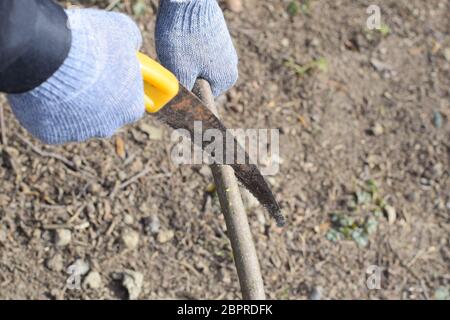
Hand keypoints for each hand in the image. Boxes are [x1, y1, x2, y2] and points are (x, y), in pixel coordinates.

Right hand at [8, 8, 144, 144]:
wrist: (50, 54)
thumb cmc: (93, 44)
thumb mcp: (122, 32)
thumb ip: (132, 42)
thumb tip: (132, 44)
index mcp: (132, 107)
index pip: (132, 104)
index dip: (122, 90)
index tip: (113, 76)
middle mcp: (110, 126)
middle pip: (105, 115)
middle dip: (96, 98)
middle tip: (82, 74)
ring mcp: (80, 132)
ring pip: (76, 119)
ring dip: (71, 104)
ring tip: (60, 78)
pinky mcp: (53, 134)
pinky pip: (51, 122)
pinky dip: (48, 109)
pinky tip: (44, 89)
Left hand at [155, 0, 238, 96]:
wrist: (188, 1)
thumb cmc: (184, 39)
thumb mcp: (180, 74)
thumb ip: (184, 95)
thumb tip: (183, 109)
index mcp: (226, 79)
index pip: (202, 98)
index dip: (186, 95)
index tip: (174, 88)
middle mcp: (230, 65)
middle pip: (201, 81)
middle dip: (186, 77)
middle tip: (173, 66)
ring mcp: (224, 48)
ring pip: (199, 65)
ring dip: (184, 63)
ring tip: (175, 51)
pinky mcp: (216, 35)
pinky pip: (199, 50)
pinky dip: (187, 50)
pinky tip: (178, 41)